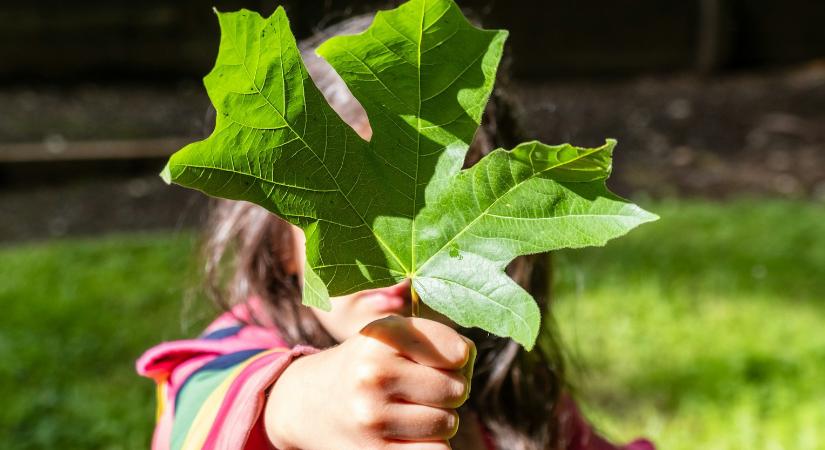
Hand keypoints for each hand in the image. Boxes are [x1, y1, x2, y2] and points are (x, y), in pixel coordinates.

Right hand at [265, 315, 475, 449]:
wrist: (308, 402)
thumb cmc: (367, 364)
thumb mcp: (391, 336)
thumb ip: (437, 339)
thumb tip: (467, 358)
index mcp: (382, 337)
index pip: (457, 351)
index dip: (458, 358)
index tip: (441, 360)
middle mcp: (373, 373)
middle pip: (456, 390)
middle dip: (450, 391)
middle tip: (423, 389)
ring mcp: (372, 416)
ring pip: (448, 424)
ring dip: (440, 421)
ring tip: (412, 411)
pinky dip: (431, 445)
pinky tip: (408, 434)